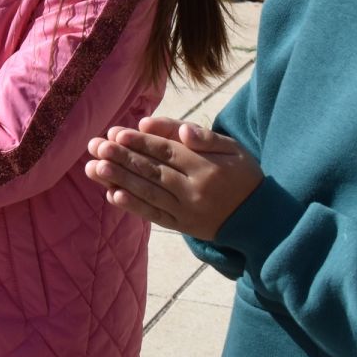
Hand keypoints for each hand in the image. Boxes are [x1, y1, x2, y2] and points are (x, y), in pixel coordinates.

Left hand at [84, 115, 262, 238]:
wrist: (261, 218)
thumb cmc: (243, 175)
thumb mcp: (233, 149)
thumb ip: (204, 137)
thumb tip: (181, 130)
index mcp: (206, 167)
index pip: (167, 152)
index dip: (140, 142)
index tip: (116, 132)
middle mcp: (194, 190)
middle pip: (152, 171)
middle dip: (121, 157)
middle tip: (95, 146)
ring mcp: (187, 211)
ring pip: (148, 192)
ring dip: (119, 180)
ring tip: (95, 167)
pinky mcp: (183, 226)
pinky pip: (155, 215)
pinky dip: (134, 206)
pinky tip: (113, 195)